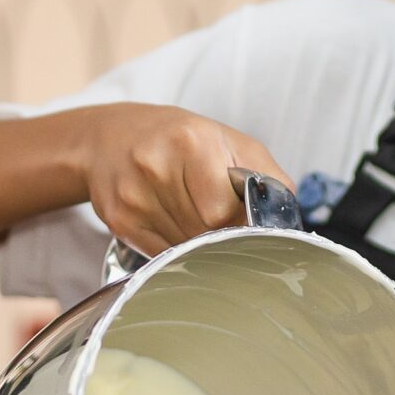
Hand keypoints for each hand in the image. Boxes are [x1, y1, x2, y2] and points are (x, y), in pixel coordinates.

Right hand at [73, 105, 291, 257]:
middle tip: (215, 216)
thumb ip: (267, 177)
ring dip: (197, 244)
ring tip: (190, 215)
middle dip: (218, 235)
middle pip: (203, 235)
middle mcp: (156, 167)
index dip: (236, 222)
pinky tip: (171, 223)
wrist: (109, 138)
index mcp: (191, 141)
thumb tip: (286, 224)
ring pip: (184, 250)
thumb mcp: (229, 142)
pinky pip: (161, 256)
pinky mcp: (120, 222)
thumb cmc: (179, 140)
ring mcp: (134, 197)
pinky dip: (174, 249)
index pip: (222, 213)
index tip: (239, 216)